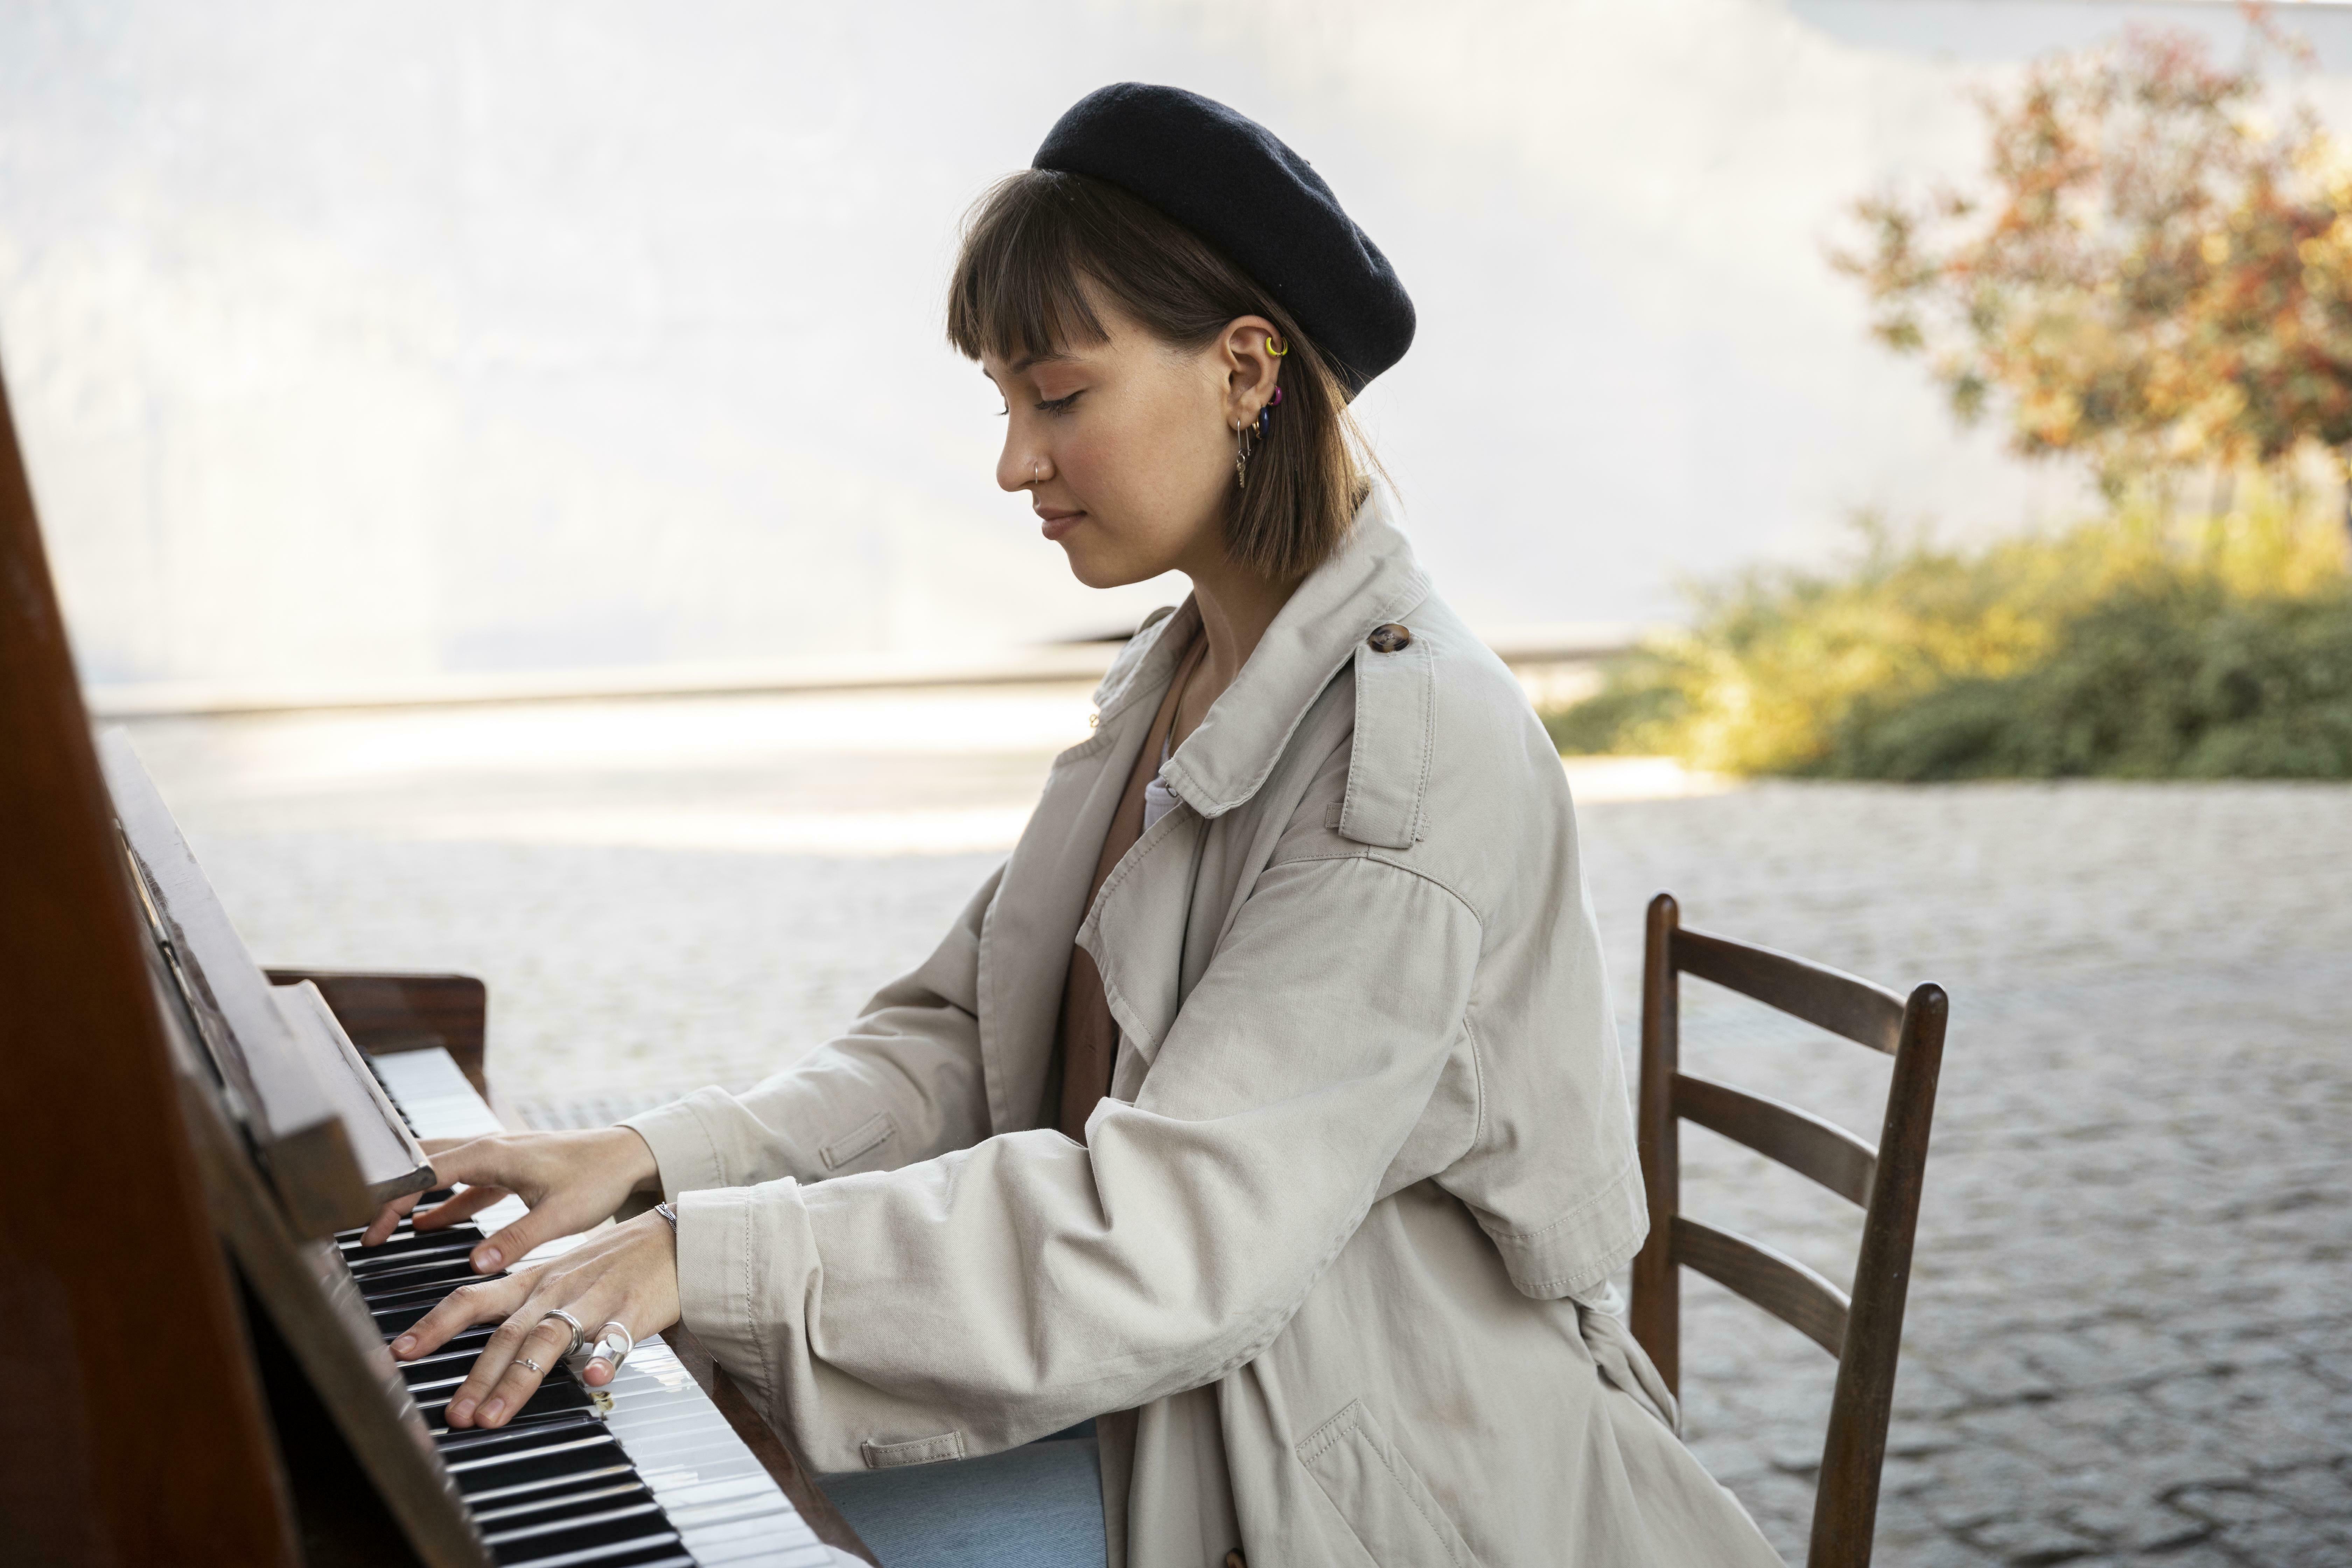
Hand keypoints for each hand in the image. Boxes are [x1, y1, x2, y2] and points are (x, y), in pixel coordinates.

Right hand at [358, 1126, 660, 1273]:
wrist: (627, 1156)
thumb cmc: (598, 1179)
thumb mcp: (559, 1215)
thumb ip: (516, 1240)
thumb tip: (475, 1265)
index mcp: (491, 1154)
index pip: (425, 1172)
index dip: (391, 1195)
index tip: (365, 1219)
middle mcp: (487, 1147)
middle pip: (422, 1165)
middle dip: (389, 1192)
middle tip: (361, 1227)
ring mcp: (495, 1157)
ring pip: (439, 1171)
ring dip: (412, 1197)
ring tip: (382, 1231)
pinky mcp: (507, 1170)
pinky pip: (463, 1185)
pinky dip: (441, 1203)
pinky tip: (424, 1226)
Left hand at [391, 1210, 681, 1428]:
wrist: (675, 1236)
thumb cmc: (614, 1259)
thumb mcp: (559, 1273)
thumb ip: (521, 1304)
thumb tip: (482, 1344)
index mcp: (534, 1281)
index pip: (473, 1299)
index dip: (434, 1326)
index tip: (400, 1354)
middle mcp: (557, 1289)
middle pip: (508, 1333)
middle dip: (476, 1377)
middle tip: (454, 1415)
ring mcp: (595, 1299)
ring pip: (549, 1338)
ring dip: (518, 1379)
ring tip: (495, 1416)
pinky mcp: (634, 1310)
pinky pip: (617, 1336)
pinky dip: (604, 1356)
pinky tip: (593, 1377)